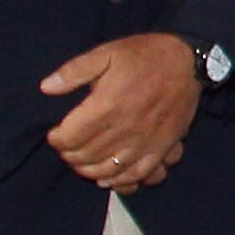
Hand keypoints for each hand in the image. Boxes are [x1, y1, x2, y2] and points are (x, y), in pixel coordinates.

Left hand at [42, 32, 201, 187]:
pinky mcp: (161, 148)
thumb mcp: (106, 53)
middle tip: (67, 146)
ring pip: (108, 171)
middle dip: (69, 155)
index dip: (56, 139)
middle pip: (85, 157)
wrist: (188, 62)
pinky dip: (120, 182)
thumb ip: (74, 71)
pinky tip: (110, 177)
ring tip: (83, 161)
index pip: (69, 138)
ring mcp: (144, 142)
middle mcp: (124, 129)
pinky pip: (138, 175)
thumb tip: (46, 88)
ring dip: (89, 171)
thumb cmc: (144, 56)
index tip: (55, 133)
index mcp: (107, 105)